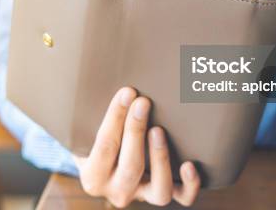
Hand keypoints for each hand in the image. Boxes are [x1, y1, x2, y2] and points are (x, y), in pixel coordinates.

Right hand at [73, 87, 199, 207]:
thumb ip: (91, 114)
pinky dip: (190, 185)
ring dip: (160, 159)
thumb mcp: (85, 132)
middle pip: (130, 167)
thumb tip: (108, 78)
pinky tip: (190, 164)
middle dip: (136, 132)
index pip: (104, 146)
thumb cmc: (96, 139)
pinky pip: (182, 197)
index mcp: (93, 177)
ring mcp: (142, 195)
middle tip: (143, 102)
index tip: (127, 92)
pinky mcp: (161, 193)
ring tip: (159, 130)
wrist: (104, 168)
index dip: (116, 118)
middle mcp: (117, 191)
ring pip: (159, 190)